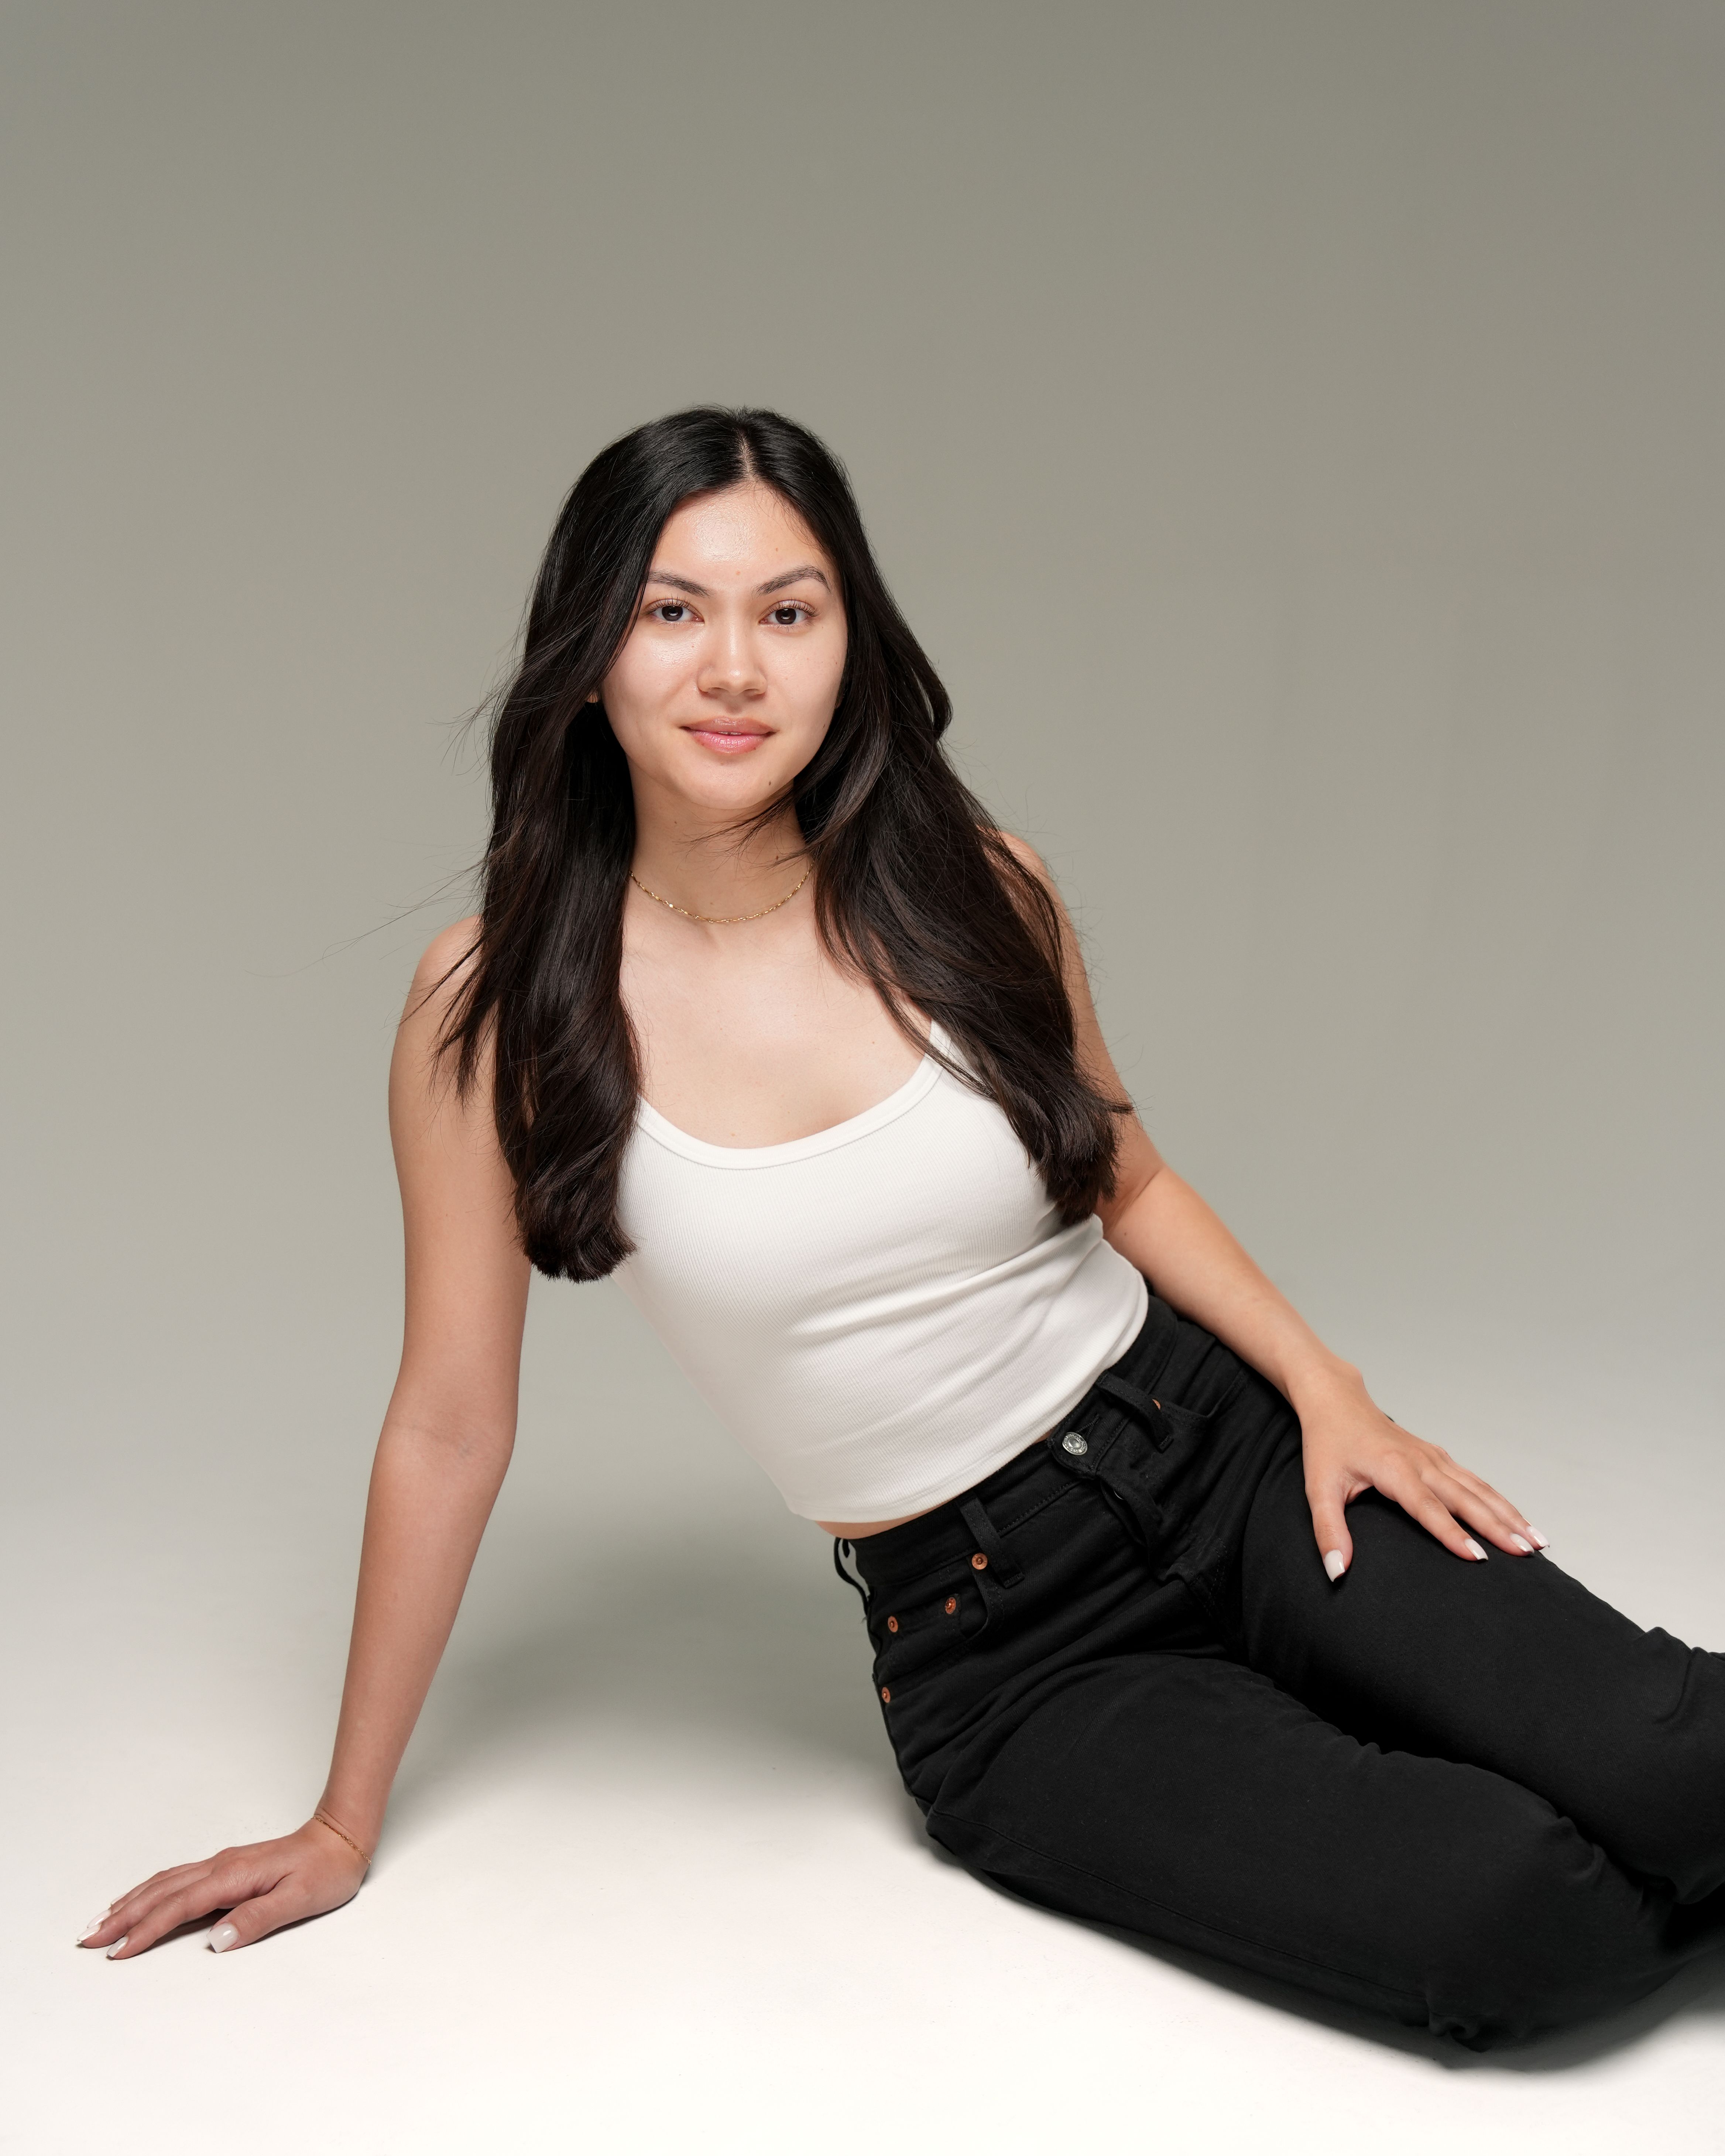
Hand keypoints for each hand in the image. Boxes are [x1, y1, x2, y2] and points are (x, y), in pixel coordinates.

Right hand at [77, 1818, 368, 1959]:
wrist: (341, 1839)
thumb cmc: (325, 1871)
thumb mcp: (300, 1899)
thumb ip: (258, 1919)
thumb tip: (217, 1941)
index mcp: (233, 1876)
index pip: (179, 1907)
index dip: (147, 1930)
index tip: (118, 1953)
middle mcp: (220, 1866)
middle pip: (160, 1893)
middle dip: (122, 1917)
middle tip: (87, 1939)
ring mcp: (220, 1864)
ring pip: (164, 1883)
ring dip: (130, 1903)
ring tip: (100, 1922)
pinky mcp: (225, 1867)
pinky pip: (176, 1878)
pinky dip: (150, 1891)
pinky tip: (139, 1898)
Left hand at [1295, 1363, 1547, 1580]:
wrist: (1336, 1401)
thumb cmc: (1327, 1445)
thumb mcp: (1317, 1489)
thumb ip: (1327, 1531)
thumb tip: (1336, 1571)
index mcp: (1394, 1469)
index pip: (1429, 1508)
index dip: (1453, 1533)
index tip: (1480, 1558)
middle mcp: (1421, 1462)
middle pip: (1466, 1498)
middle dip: (1499, 1526)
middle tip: (1527, 1553)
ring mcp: (1433, 1457)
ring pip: (1478, 1488)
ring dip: (1508, 1513)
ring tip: (1537, 1540)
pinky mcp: (1438, 1456)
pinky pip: (1474, 1480)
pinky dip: (1498, 1499)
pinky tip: (1517, 1518)